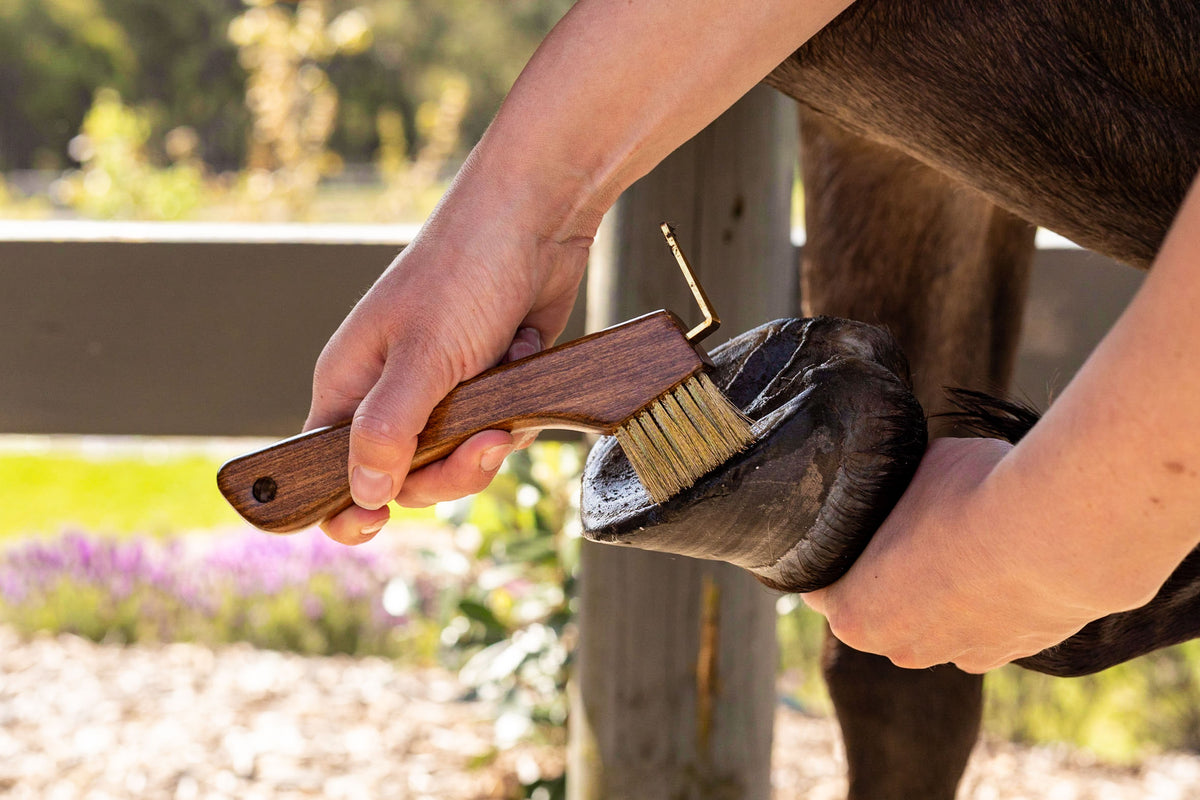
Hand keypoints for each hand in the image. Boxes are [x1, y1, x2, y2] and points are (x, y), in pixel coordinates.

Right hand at [304, 184, 587, 544]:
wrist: (537, 217)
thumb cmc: (466, 270)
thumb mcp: (424, 356)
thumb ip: (390, 429)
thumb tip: (363, 495)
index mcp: (349, 383)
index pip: (324, 466)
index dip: (342, 504)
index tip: (372, 525)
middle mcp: (388, 392)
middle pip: (403, 478)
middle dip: (448, 473)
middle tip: (484, 446)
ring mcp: (440, 390)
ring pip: (455, 461)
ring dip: (487, 444)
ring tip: (507, 407)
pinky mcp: (486, 385)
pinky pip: (495, 432)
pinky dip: (514, 411)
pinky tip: (520, 360)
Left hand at [803, 437, 1105, 673]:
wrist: (1059, 533)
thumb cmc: (971, 495)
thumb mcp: (916, 468)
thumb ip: (899, 489)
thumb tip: (908, 476)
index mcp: (852, 612)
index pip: (821, 588)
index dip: (831, 555)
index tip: (847, 529)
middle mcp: (897, 647)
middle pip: (875, 608)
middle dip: (885, 575)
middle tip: (906, 529)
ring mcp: (956, 655)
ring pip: (931, 621)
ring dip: (938, 591)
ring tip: (962, 541)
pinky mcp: (1008, 653)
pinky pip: (982, 626)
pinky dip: (986, 601)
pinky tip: (1001, 563)